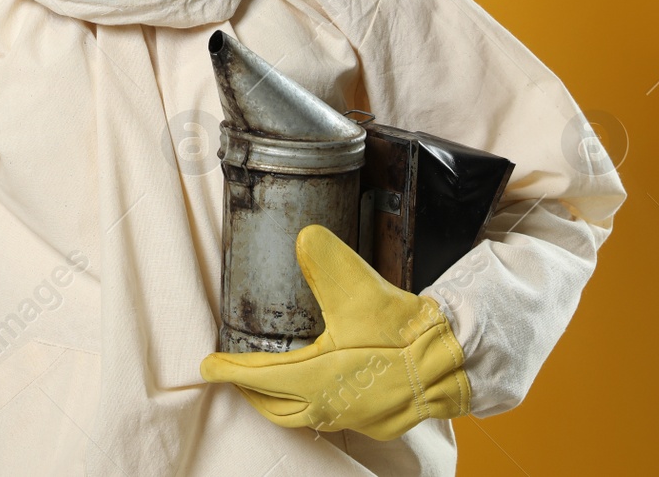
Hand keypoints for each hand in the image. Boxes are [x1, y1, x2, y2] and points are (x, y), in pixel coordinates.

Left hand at [199, 225, 470, 440]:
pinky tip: (316, 390)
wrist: (451, 358)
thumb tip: (304, 236)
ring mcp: (354, 418)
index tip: (206, 365)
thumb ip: (326, 260)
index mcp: (316, 378)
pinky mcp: (376, 421)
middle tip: (231, 373)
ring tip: (266, 382)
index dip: (229, 369)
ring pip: (301, 416)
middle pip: (273, 405)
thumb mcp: (359, 287)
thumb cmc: (403, 329)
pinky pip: (330, 417)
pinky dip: (311, 405)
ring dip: (279, 401)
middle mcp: (329, 405)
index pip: (259, 377)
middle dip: (249, 390)